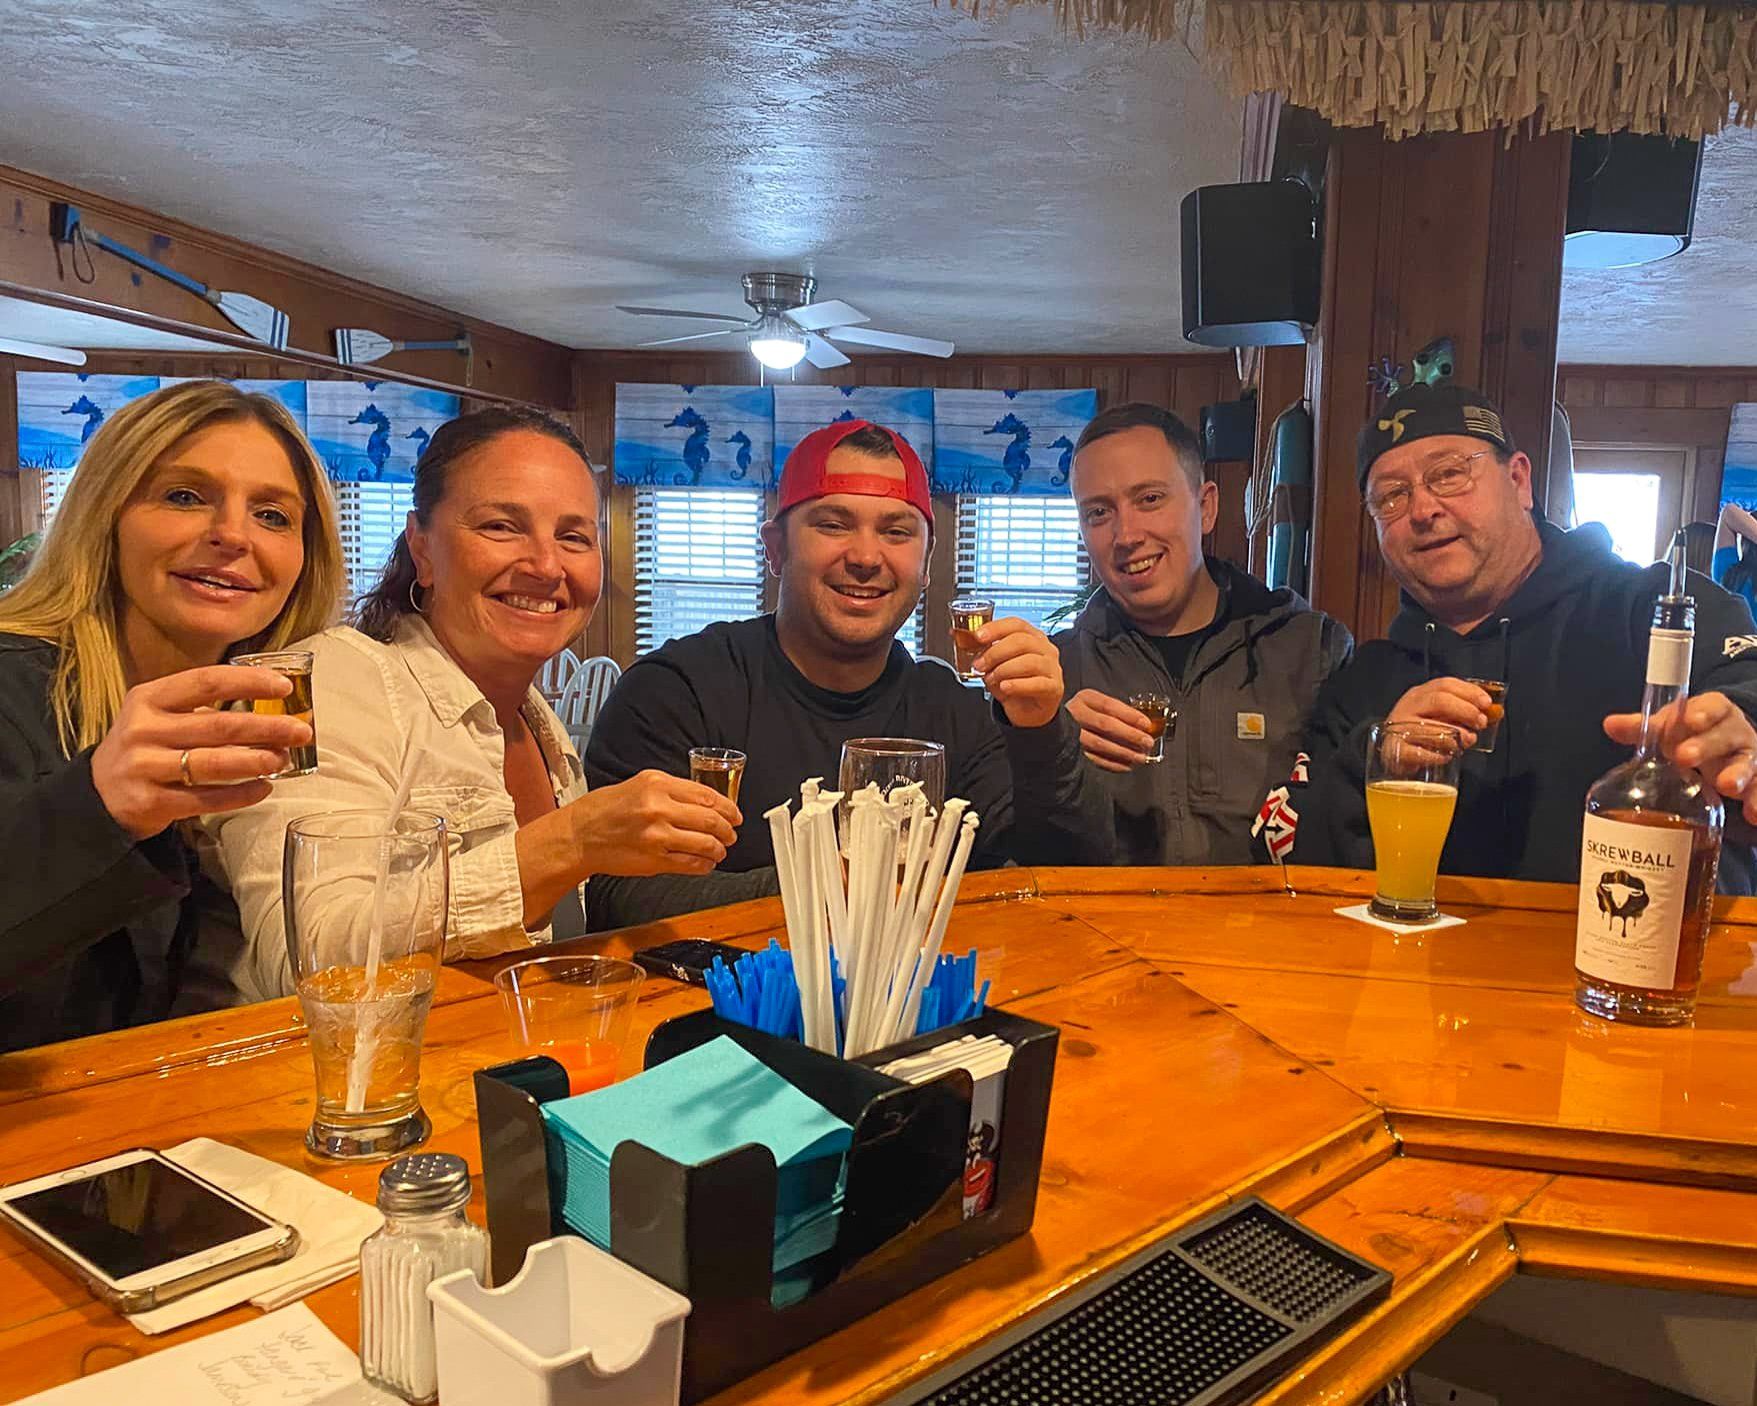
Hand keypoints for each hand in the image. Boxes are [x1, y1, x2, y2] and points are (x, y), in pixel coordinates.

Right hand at [90, 666, 313, 840]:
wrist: (98, 794)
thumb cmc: (145, 747)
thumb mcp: (158, 715)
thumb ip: (201, 707)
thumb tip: (270, 706)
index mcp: (149, 699)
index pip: (206, 682)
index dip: (249, 682)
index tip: (284, 686)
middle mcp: (144, 730)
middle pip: (218, 726)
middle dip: (266, 727)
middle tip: (301, 730)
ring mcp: (145, 767)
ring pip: (213, 763)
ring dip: (256, 761)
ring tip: (284, 759)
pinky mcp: (150, 802)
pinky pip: (206, 800)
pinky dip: (241, 795)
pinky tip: (264, 788)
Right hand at [569, 769, 741, 875]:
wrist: (579, 834)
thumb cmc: (606, 809)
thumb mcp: (639, 784)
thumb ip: (672, 790)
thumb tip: (706, 801)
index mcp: (657, 784)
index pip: (707, 795)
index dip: (728, 807)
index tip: (735, 814)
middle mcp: (658, 808)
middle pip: (711, 819)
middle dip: (729, 829)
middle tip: (732, 834)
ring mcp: (657, 835)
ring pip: (706, 843)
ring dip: (719, 849)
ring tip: (720, 850)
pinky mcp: (654, 860)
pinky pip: (691, 864)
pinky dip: (705, 864)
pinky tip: (706, 863)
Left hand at [973, 617, 1064, 728]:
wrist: (1028, 712)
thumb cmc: (1013, 683)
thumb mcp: (995, 665)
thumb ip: (982, 651)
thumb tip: (958, 636)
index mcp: (1032, 637)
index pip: (1016, 624)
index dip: (996, 628)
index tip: (978, 636)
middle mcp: (1046, 649)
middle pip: (1022, 641)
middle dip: (995, 652)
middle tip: (979, 664)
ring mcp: (1052, 668)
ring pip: (1029, 661)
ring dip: (1004, 669)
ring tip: (991, 679)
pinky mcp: (1054, 687)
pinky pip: (1037, 683)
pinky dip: (1017, 684)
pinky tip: (1005, 687)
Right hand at [1066, 689, 1157, 771]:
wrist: (1055, 724)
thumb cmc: (1085, 713)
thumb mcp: (1097, 703)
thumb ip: (1115, 712)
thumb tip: (1142, 726)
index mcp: (1085, 699)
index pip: (1109, 706)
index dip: (1130, 716)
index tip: (1146, 724)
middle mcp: (1076, 714)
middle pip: (1105, 725)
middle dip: (1130, 735)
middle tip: (1146, 742)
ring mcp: (1072, 734)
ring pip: (1100, 744)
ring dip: (1123, 752)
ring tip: (1140, 757)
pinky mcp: (1072, 751)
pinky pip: (1094, 759)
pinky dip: (1113, 764)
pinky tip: (1126, 765)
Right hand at [1385, 677, 1490, 749]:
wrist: (1394, 757)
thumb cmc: (1422, 735)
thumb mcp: (1440, 717)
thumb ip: (1462, 712)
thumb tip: (1494, 712)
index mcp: (1419, 694)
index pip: (1445, 684)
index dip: (1469, 691)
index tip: (1487, 703)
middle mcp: (1407, 707)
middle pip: (1439, 700)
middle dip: (1465, 710)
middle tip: (1480, 722)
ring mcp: (1399, 727)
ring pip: (1432, 728)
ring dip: (1456, 736)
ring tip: (1467, 741)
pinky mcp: (1396, 750)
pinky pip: (1421, 753)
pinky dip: (1438, 756)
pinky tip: (1447, 756)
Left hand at [1604, 691, 1756, 823]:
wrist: (1723, 751)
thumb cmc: (1692, 734)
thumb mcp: (1670, 728)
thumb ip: (1643, 728)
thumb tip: (1610, 724)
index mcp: (1714, 713)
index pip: (1713, 706)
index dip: (1703, 712)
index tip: (1690, 720)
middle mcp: (1735, 734)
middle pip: (1726, 736)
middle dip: (1707, 746)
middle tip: (1684, 758)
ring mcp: (1748, 758)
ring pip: (1749, 763)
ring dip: (1740, 775)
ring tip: (1728, 787)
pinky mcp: (1755, 782)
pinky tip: (1754, 815)